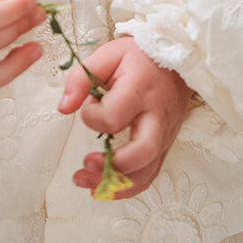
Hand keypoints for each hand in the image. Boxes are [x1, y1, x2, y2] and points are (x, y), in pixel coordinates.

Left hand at [58, 36, 191, 198]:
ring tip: (87, 183)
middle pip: (143, 152)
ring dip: (117, 184)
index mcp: (140, 90)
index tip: (88, 106)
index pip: (115, 115)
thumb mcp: (107, 55)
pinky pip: (151, 173)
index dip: (93, 116)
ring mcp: (165, 134)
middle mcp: (157, 116)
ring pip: (148, 171)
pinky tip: (106, 187)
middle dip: (113, 166)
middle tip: (86, 162)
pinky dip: (129, 187)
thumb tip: (64, 107)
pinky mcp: (166, 145)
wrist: (177, 58)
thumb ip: (82, 78)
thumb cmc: (139, 57)